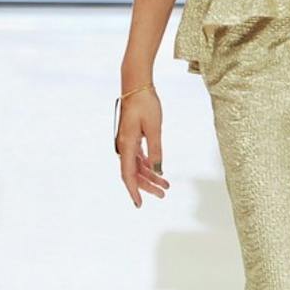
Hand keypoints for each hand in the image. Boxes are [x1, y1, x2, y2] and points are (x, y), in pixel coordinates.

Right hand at [115, 87, 169, 207]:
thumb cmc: (145, 104)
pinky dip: (147, 165)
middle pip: (133, 173)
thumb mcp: (154, 127)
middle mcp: (124, 146)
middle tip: (163, 194)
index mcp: (127, 145)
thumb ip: (156, 150)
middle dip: (147, 186)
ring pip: (137, 166)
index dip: (134, 191)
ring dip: (150, 176)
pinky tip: (157, 170)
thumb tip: (158, 170)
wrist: (136, 86)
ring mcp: (127, 142)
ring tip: (165, 185)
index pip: (128, 174)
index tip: (139, 204)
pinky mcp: (131, 137)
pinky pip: (138, 157)